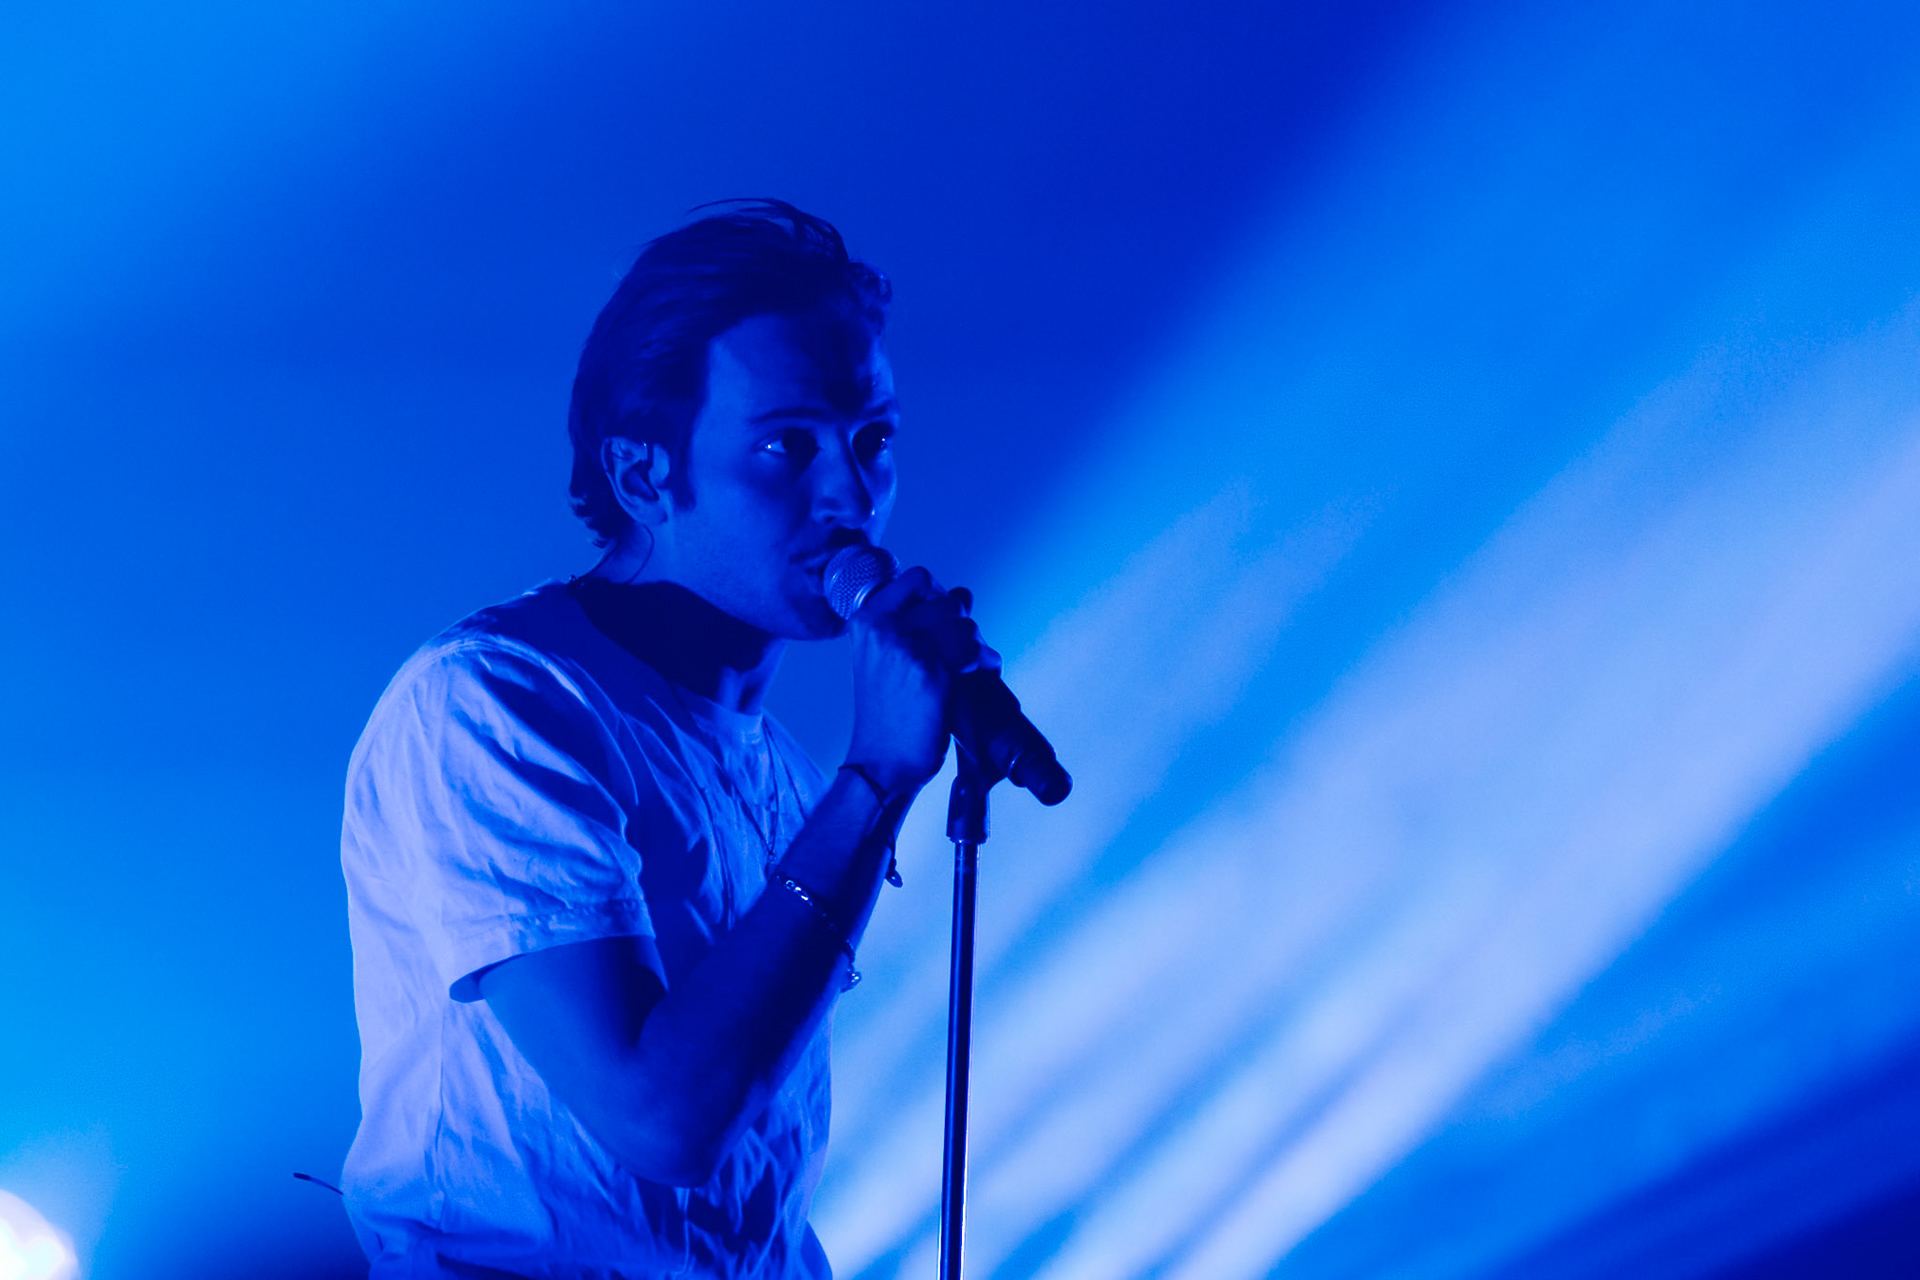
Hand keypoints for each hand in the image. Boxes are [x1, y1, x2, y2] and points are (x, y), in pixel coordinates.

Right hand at [844, 567, 999, 795]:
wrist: (880, 763)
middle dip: (963, 625)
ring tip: (973, 666)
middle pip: (948, 603)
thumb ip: (917, 623)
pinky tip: (982, 674)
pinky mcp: (933, 674)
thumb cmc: (886, 713)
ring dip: (977, 645)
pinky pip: (975, 651)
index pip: (918, 578)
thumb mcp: (884, 658)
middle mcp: (883, 629)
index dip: (940, 594)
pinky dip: (986, 661)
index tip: (945, 620)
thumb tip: (964, 594)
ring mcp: (908, 650)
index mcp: (867, 620)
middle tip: (963, 652)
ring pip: (966, 626)